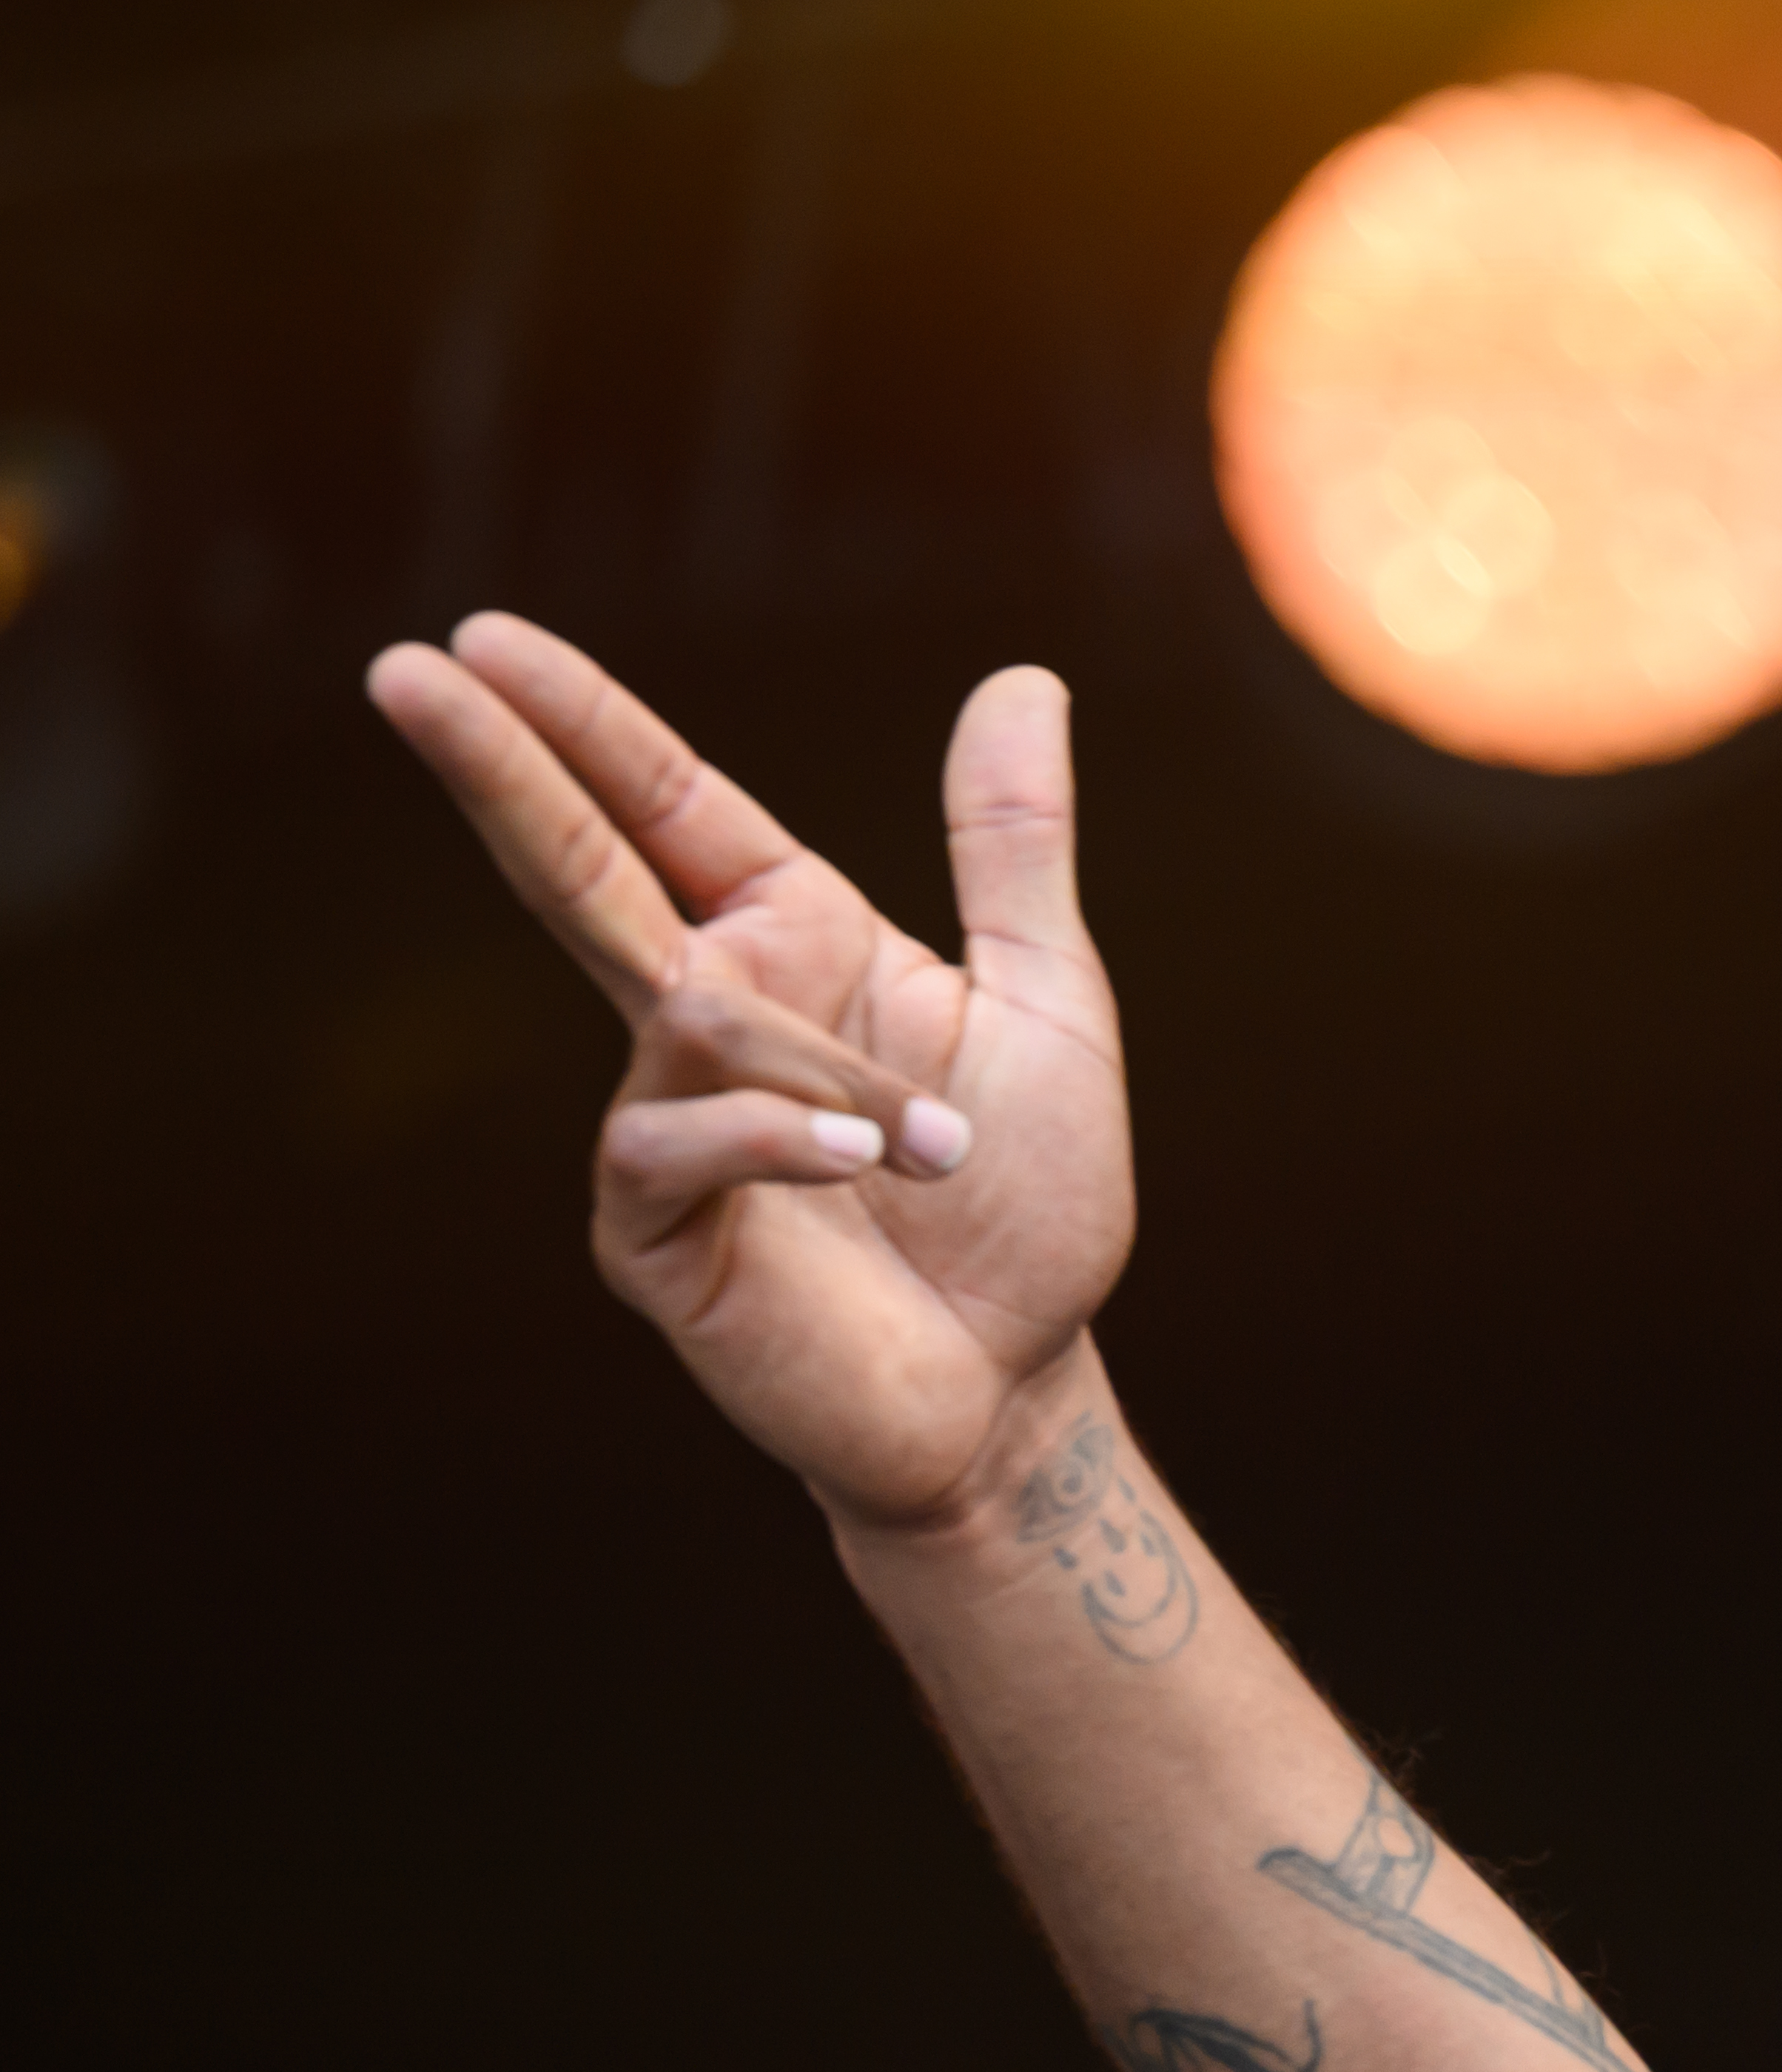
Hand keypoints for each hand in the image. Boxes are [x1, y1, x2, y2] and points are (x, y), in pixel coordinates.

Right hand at [367, 615, 1133, 1528]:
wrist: (1018, 1391)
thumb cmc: (1027, 1207)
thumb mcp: (1052, 1003)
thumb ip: (1016, 847)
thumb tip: (1024, 675)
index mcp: (791, 946)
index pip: (666, 807)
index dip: (580, 726)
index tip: (482, 640)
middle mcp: (703, 1018)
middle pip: (575, 868)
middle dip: (496, 772)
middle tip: (400, 669)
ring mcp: (663, 1123)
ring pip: (683, 1018)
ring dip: (822, 1072)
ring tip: (935, 1151)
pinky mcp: (652, 1232)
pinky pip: (674, 1139)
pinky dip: (774, 1136)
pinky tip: (856, 1166)